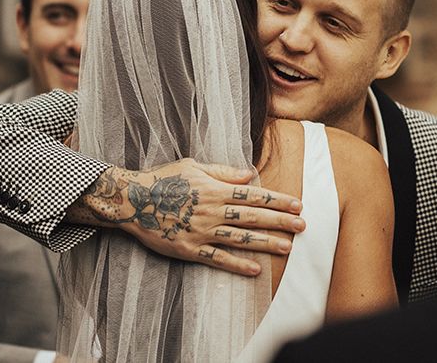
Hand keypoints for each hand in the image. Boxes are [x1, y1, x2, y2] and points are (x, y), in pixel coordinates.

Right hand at [66, 158, 304, 275]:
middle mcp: (211, 210)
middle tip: (303, 225)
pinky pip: (217, 259)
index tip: (297, 203)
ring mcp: (201, 231)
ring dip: (266, 243)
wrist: (132, 199)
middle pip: (252, 216)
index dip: (277, 199)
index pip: (253, 194)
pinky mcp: (189, 249)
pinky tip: (255, 270)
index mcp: (214, 189)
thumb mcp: (193, 166)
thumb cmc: (163, 178)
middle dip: (280, 221)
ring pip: (240, 239)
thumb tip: (249, 174)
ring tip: (287, 247)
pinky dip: (237, 265)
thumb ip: (222, 172)